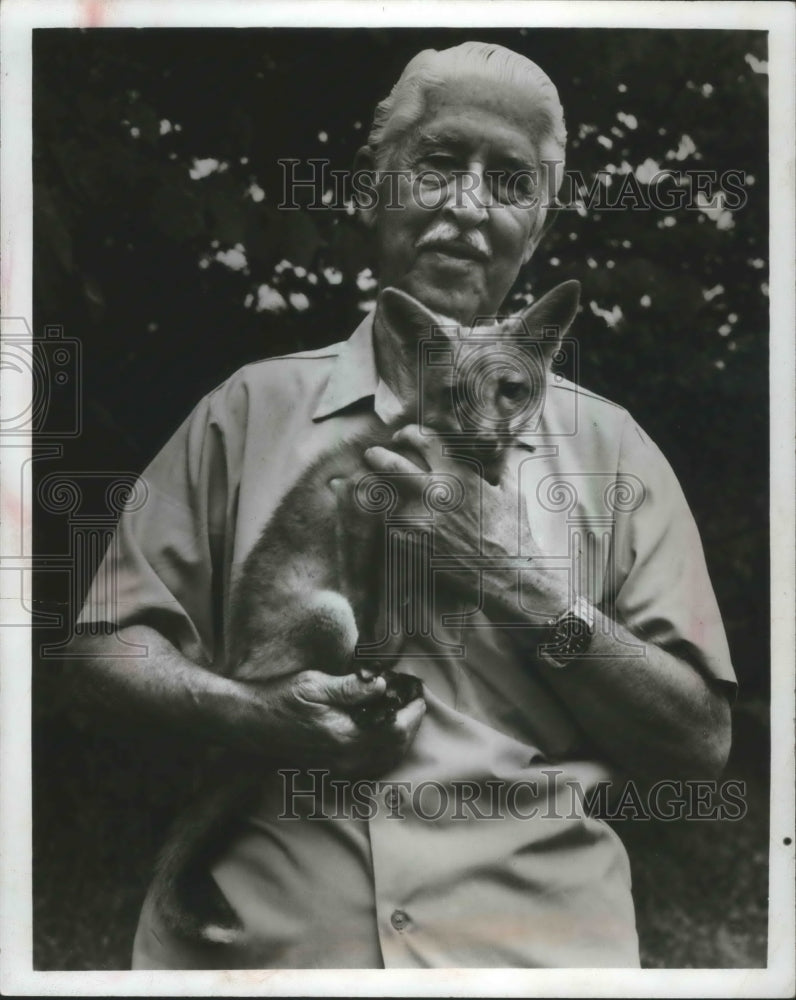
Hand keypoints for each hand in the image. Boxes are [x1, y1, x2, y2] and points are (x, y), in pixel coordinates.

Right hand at [238, 669, 425, 777]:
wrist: (249, 724)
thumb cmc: (279, 699)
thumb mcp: (314, 684)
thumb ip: (350, 688)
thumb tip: (383, 685)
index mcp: (343, 737)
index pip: (394, 730)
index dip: (412, 713)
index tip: (418, 694)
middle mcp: (344, 760)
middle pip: (394, 748)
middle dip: (410, 725)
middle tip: (415, 703)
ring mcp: (338, 769)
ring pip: (385, 760)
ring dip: (399, 739)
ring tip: (404, 715)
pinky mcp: (332, 771)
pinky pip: (371, 767)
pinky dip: (385, 751)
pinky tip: (383, 734)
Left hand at [363, 425, 567, 622]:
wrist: (508, 573)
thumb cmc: (513, 534)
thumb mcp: (512, 492)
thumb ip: (500, 468)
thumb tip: (504, 450)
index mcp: (458, 473)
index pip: (423, 440)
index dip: (408, 434)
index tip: (401, 437)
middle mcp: (435, 491)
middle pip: (391, 464)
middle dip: (377, 456)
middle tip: (371, 455)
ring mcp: (421, 519)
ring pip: (388, 499)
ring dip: (386, 497)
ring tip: (385, 498)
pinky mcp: (413, 543)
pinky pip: (392, 528)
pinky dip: (394, 525)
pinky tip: (400, 527)